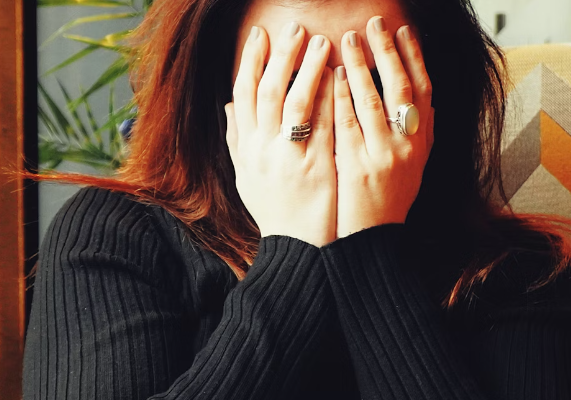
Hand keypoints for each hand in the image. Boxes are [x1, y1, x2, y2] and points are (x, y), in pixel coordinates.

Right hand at [227, 22, 337, 246]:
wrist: (297, 250)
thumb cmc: (275, 211)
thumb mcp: (247, 176)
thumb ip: (237, 140)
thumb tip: (229, 107)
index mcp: (246, 148)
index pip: (243, 94)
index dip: (251, 61)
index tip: (261, 35)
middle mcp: (262, 150)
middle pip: (268, 90)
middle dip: (281, 55)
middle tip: (294, 27)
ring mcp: (289, 158)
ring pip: (296, 102)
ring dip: (308, 68)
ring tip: (322, 41)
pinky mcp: (316, 168)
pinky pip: (322, 125)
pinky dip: (329, 98)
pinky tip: (340, 77)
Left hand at [332, 17, 433, 237]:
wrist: (372, 243)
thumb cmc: (386, 203)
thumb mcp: (411, 167)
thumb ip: (413, 135)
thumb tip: (424, 101)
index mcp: (422, 143)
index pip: (424, 90)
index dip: (415, 58)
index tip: (404, 31)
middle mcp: (409, 146)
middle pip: (402, 88)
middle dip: (387, 51)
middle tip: (374, 23)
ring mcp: (384, 156)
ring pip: (374, 100)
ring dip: (361, 65)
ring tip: (348, 39)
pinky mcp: (359, 167)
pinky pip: (348, 123)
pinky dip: (341, 96)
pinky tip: (332, 75)